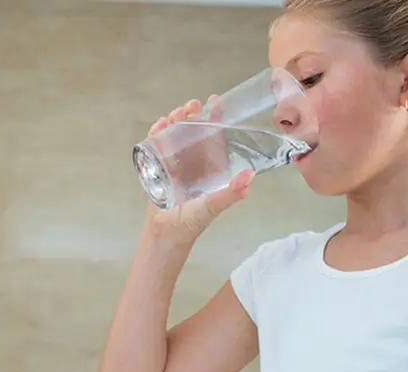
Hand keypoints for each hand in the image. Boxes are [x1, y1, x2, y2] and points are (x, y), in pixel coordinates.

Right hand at [145, 96, 254, 241]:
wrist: (166, 234)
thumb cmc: (192, 223)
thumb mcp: (213, 205)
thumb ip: (231, 193)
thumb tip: (250, 177)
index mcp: (211, 169)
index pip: (215, 138)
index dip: (215, 120)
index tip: (214, 102)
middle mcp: (195, 164)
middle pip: (194, 132)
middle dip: (192, 116)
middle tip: (190, 106)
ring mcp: (177, 165)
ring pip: (176, 136)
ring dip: (175, 122)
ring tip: (174, 114)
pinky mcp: (160, 169)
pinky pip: (159, 146)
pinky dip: (157, 134)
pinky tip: (158, 126)